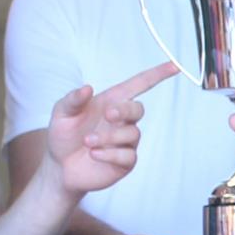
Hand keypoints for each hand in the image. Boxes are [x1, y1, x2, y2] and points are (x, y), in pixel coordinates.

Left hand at [45, 62, 177, 195]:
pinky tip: (94, 154)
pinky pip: (127, 155)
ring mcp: (126, 141)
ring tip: (88, 142)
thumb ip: (73, 99)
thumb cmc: (63, 136)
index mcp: (111, 102)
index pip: (139, 85)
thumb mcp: (61, 114)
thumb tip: (87, 88)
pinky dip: (109, 154)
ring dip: (108, 137)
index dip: (157, 74)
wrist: (60, 168)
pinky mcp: (125, 162)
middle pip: (138, 109)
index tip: (174, 66)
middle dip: (125, 110)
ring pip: (131, 134)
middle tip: (107, 115)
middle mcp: (122, 120)